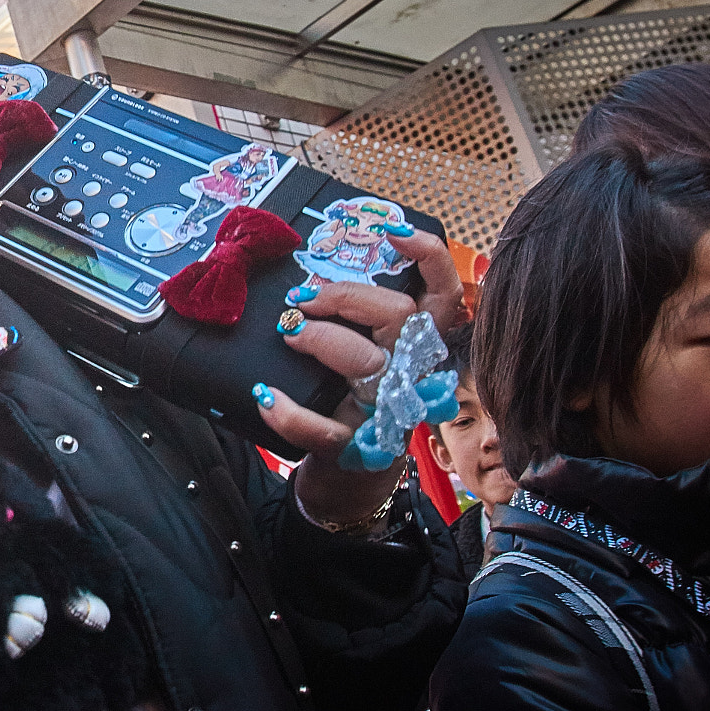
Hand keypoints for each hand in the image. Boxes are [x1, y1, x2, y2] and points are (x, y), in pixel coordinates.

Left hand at [257, 230, 466, 525]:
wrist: (352, 479)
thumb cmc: (351, 401)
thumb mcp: (362, 354)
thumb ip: (351, 317)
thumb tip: (305, 275)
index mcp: (414, 346)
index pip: (444, 296)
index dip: (430, 258)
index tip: (392, 231)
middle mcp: (409, 375)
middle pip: (402, 316)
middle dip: (349, 297)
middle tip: (303, 298)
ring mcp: (385, 413)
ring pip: (369, 364)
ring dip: (323, 339)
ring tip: (289, 332)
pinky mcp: (355, 449)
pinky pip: (326, 430)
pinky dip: (291, 412)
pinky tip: (265, 395)